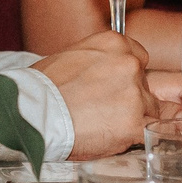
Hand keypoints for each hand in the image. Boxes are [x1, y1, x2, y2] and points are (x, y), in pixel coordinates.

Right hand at [34, 29, 157, 158]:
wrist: (32, 113)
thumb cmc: (40, 88)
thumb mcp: (71, 56)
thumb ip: (97, 61)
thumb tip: (104, 74)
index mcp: (114, 43)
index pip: (139, 58)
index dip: (127, 77)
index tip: (114, 88)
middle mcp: (130, 64)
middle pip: (145, 85)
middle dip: (130, 99)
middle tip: (102, 111)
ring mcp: (134, 94)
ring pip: (149, 110)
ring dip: (132, 120)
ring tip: (101, 127)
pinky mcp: (134, 124)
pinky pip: (149, 132)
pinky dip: (137, 138)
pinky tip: (118, 139)